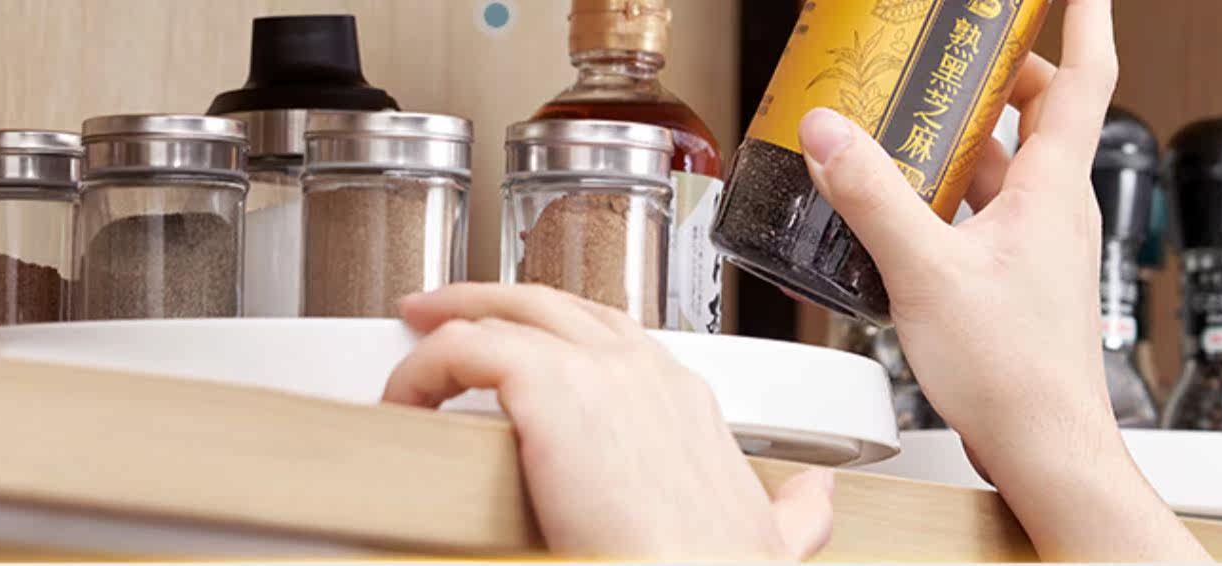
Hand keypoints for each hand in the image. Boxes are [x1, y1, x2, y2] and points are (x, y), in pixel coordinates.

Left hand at [383, 283, 833, 559]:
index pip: (614, 335)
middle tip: (442, 312)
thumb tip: (815, 496)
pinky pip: (466, 346)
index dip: (562, 336)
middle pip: (557, 301)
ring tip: (411, 341)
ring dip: (452, 320)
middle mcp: (648, 369)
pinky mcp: (552, 385)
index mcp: (687, 399)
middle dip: (497, 299)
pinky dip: (426, 366)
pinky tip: (406, 396)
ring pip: (510, 308)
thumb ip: (797, 513)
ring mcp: (603, 370)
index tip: (521, 352)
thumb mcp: (773, 542)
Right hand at [796, 0, 1207, 560]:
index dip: (1082, 20)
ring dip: (969, 138)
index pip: (1085, 78)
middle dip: (1003, 75)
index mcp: (1051, 190)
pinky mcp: (1016, 276)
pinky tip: (906, 205)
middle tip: (958, 52)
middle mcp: (1054, 209)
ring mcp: (1038, 244)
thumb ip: (872, 197)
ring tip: (914, 122)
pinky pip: (989, 211)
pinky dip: (953, 193)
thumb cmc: (1013, 370)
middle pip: (1044, 114)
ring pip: (1010, 166)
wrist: (1041, 444)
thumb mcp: (925, 271)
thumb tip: (831, 134)